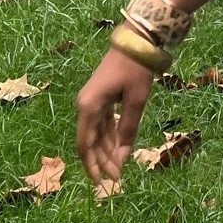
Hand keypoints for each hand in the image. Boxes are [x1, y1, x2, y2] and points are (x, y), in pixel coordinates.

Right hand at [75, 46, 154, 187]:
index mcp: (88, 107)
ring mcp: (92, 101)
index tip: (101, 183)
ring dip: (106, 150)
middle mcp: (85, 105)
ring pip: (96, 133)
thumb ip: (127, 130)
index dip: (92, 165)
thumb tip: (120, 159)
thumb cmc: (136, 70)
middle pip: (90, 141)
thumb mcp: (135, 102)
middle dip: (102, 161)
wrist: (137, 40)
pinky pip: (103, 122)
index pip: (84, 144)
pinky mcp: (101, 97)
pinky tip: (118, 149)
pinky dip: (110, 136)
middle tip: (116, 179)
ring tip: (118, 168)